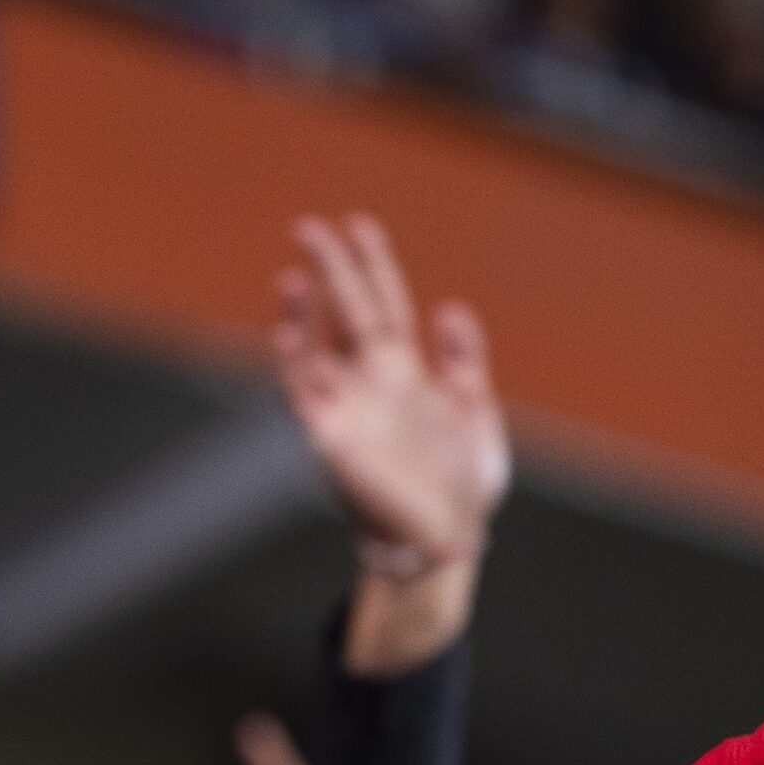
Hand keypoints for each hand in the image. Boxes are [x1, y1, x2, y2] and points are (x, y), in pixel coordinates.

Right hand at [271, 214, 509, 567]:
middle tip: (308, 226)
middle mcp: (369, 382)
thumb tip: (451, 309)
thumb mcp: (475, 413)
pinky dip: (294, 368)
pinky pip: (305, 400)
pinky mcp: (331, 441)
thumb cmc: (460, 484)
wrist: (446, 540)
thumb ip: (463, 361)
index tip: (359, 224)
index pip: (384, 303)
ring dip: (301, 314)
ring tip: (292, 277)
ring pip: (314, 350)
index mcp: (406, 370)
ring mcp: (347, 409)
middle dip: (329, 271)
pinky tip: (289, 337)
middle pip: (344, 313)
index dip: (373, 264)